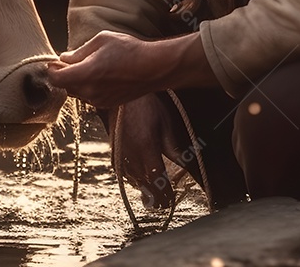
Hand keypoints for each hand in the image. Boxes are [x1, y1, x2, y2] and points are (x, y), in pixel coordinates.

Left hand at [46, 30, 217, 108]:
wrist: (153, 68)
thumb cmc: (129, 50)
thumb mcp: (101, 41)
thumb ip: (79, 51)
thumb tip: (64, 58)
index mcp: (86, 74)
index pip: (55, 78)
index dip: (51, 69)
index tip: (53, 61)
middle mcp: (90, 91)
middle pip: (65, 86)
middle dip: (63, 74)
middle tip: (69, 61)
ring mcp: (99, 100)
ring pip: (76, 92)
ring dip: (76, 81)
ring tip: (87, 65)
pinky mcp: (107, 104)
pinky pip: (89, 96)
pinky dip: (88, 87)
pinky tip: (99, 74)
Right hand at [108, 93, 190, 208]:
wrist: (120, 96)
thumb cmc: (146, 106)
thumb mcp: (164, 123)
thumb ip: (172, 147)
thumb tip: (185, 163)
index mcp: (147, 149)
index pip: (158, 179)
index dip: (165, 192)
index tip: (172, 200)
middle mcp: (132, 156)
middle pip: (146, 184)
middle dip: (157, 196)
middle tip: (165, 204)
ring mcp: (122, 155)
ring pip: (134, 181)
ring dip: (145, 189)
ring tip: (153, 197)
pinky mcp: (114, 153)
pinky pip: (124, 173)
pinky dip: (132, 180)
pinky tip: (138, 182)